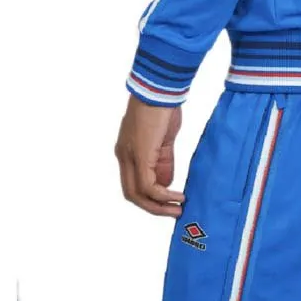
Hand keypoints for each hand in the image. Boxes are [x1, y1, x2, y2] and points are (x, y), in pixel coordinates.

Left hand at [114, 94, 186, 216]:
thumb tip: (166, 184)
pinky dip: (163, 195)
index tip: (168, 202)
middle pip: (132, 194)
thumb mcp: (163, 139)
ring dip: (158, 206)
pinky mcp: (140, 155)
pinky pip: (148, 185)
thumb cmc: (163, 107)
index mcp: (126, 151)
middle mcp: (123, 156)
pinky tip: (177, 196)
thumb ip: (163, 161)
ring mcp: (130, 157)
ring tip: (177, 209)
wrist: (160, 88)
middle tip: (173, 212)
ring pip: (138, 194)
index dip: (148, 197)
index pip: (133, 183)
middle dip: (153, 207)